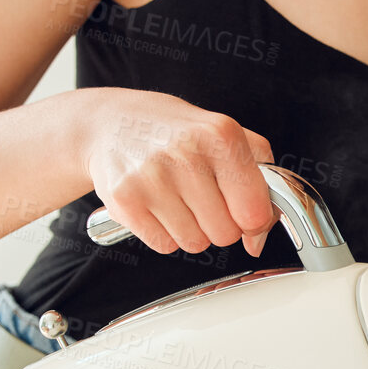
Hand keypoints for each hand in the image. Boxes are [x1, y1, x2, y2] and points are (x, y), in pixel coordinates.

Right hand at [78, 88, 278, 256]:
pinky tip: (156, 205)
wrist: (108, 123)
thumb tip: (259, 236)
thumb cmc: (172, 131)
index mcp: (220, 135)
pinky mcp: (125, 200)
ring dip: (191, 229)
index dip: (253, 221)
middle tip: (203, 199)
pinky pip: (164, 245)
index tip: (243, 214)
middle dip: (220, 224)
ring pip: (196, 243)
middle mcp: (186, 154)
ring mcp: (152, 178)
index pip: (254, 210)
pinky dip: (164, 233)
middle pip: (226, 233)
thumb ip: (259, 178)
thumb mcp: (225, 132)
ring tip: (177, 199)